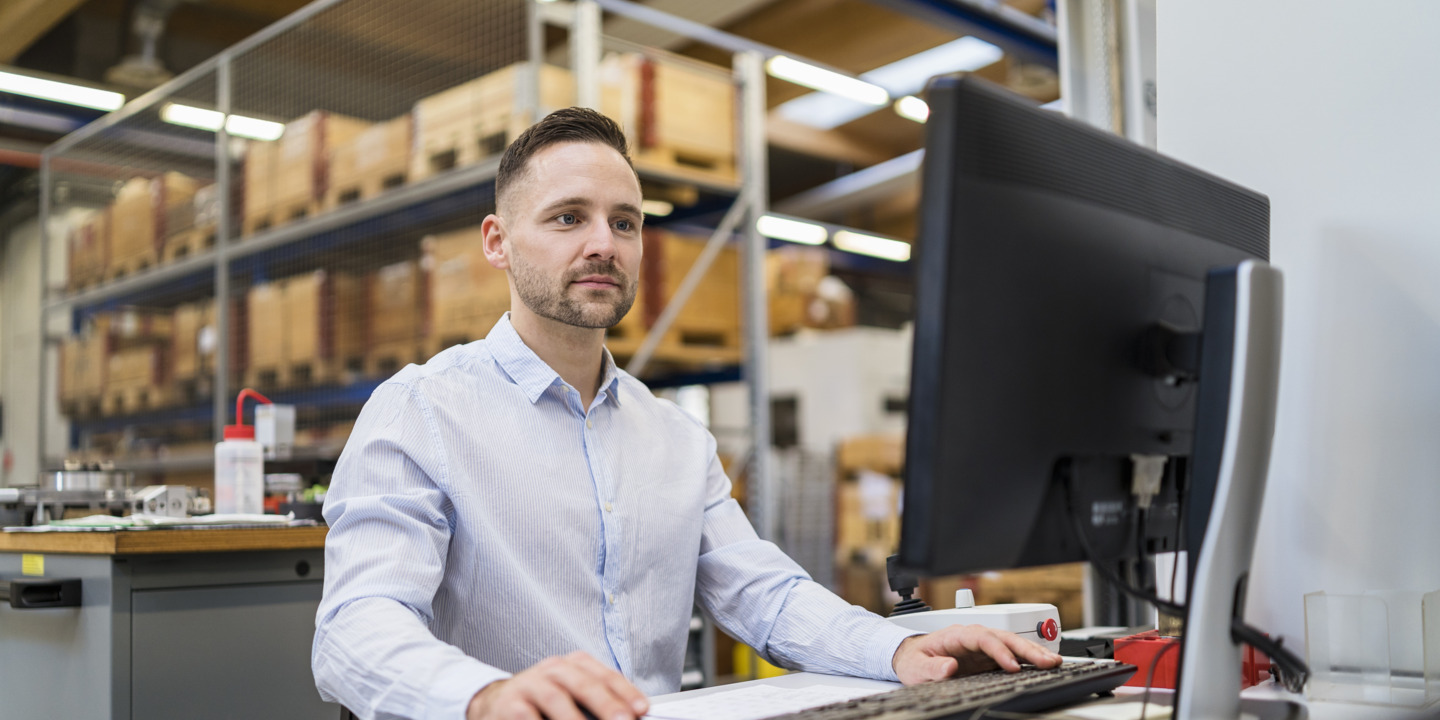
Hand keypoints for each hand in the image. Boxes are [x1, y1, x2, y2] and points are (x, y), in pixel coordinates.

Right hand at [467, 651, 649, 719]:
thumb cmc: (543, 701)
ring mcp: (530, 685)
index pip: (604, 675)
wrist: (495, 703)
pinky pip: (528, 716)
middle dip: (605, 703)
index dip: (625, 692)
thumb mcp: (572, 695)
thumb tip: (629, 716)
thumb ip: (597, 703)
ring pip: (555, 698)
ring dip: (574, 718)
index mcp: (573, 665)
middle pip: (582, 683)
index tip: (641, 709)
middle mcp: (553, 670)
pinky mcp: (509, 705)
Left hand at [891, 625, 1063, 684]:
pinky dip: (1029, 659)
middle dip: (1027, 648)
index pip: (983, 638)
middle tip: (1048, 661)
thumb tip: (949, 667)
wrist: (912, 658)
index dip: (999, 651)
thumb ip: (931, 668)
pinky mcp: (988, 657)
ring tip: (1054, 661)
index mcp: (957, 635)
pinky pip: (1012, 655)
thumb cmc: (915, 660)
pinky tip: (1044, 665)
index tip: (1012, 666)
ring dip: (1033, 651)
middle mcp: (973, 637)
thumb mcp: (916, 668)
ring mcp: (982, 646)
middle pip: (1004, 637)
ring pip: (1012, 643)